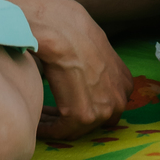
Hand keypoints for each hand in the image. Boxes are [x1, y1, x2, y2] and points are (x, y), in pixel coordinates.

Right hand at [27, 0, 133, 139]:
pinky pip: (61, 132)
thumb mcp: (95, 48)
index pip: (104, 106)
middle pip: (92, 121)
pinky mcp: (83, 116)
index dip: (81, 105)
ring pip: (76, 129)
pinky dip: (46, 130)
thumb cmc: (71, 29)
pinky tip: (35, 124)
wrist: (60, 28)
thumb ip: (96, 68)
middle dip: (70, 119)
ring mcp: (105, 109)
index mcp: (124, 82)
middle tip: (47, 115)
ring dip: (55, 125)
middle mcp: (120, 98)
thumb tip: (83, 75)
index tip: (62, 106)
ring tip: (37, 119)